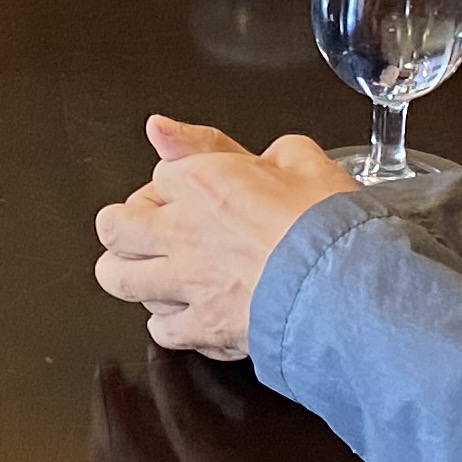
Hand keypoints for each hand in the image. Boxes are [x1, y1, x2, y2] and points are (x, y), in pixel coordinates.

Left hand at [94, 114, 358, 360]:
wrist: (347, 286)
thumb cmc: (330, 224)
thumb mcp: (295, 156)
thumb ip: (232, 146)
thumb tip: (176, 132)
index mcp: (201, 182)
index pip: (159, 175)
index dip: (177, 184)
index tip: (196, 193)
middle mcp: (182, 230)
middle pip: (114, 225)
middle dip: (125, 226)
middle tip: (148, 231)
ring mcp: (187, 282)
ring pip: (118, 277)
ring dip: (130, 273)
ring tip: (149, 273)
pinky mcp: (202, 328)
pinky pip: (160, 329)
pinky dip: (170, 324)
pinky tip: (187, 315)